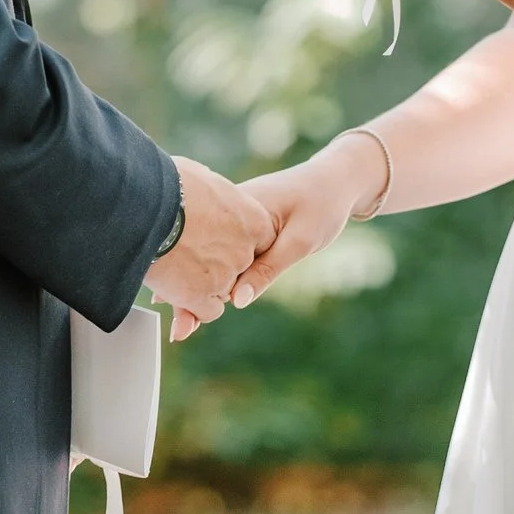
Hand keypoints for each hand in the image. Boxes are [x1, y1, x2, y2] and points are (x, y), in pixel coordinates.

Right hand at [168, 133, 386, 342]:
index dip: (195, 285)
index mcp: (240, 209)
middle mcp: (229, 213)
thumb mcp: (299, 240)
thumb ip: (268, 269)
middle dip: (189, 292)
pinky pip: (221, 254)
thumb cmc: (321, 205)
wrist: (334, 182)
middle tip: (179, 331)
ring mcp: (231, 220)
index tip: (182, 318)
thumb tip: (237, 301)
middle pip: (204, 258)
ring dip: (197, 286)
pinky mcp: (237, 228)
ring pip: (210, 257)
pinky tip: (197, 300)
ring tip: (181, 326)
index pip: (210, 253)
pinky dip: (212, 275)